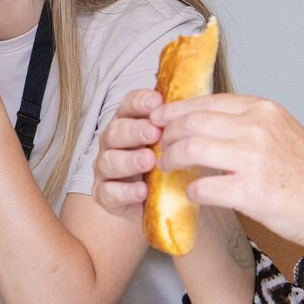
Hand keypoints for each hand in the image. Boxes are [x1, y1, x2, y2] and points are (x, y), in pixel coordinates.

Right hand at [92, 89, 167, 216]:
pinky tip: (142, 190)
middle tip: (155, 132)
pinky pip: (108, 192)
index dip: (140, 102)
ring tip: (149, 161)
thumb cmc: (167, 164)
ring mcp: (105, 169)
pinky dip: (125, 191)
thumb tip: (198, 110)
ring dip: (129, 160)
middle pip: (115, 131)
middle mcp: (112, 143)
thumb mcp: (175, 143)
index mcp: (128, 122)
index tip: (157, 102)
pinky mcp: (105, 195)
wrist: (160, 201)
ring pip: (108, 161)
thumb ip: (179, 127)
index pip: (128, 105)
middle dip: (135, 131)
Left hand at [153, 94, 303, 258]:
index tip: (159, 118)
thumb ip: (248, 124)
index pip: (206, 101)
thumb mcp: (283, 132)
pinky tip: (192, 194)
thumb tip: (204, 122)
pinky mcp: (250, 192)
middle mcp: (258, 128)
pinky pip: (202, 187)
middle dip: (167, 135)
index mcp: (264, 110)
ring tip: (167, 168)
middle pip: (191, 122)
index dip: (176, 110)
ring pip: (190, 149)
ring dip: (171, 159)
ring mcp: (253, 159)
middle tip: (160, 147)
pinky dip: (191, 191)